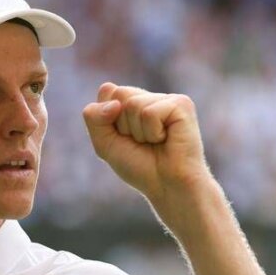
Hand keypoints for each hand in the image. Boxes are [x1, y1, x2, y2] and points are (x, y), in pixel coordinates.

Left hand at [81, 82, 212, 205]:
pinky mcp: (182, 104)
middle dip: (123, 125)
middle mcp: (151, 97)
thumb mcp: (104, 143)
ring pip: (133, 104)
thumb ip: (94, 117)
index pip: (108, 93)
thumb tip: (110, 88)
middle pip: (119, 95)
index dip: (109, 121)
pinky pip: (149, 113)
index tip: (126, 139)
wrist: (167, 186)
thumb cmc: (140, 167)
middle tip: (142, 142)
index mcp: (134, 102)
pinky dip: (152, 132)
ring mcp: (167, 99)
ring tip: (155, 142)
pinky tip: (166, 139)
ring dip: (139, 132)